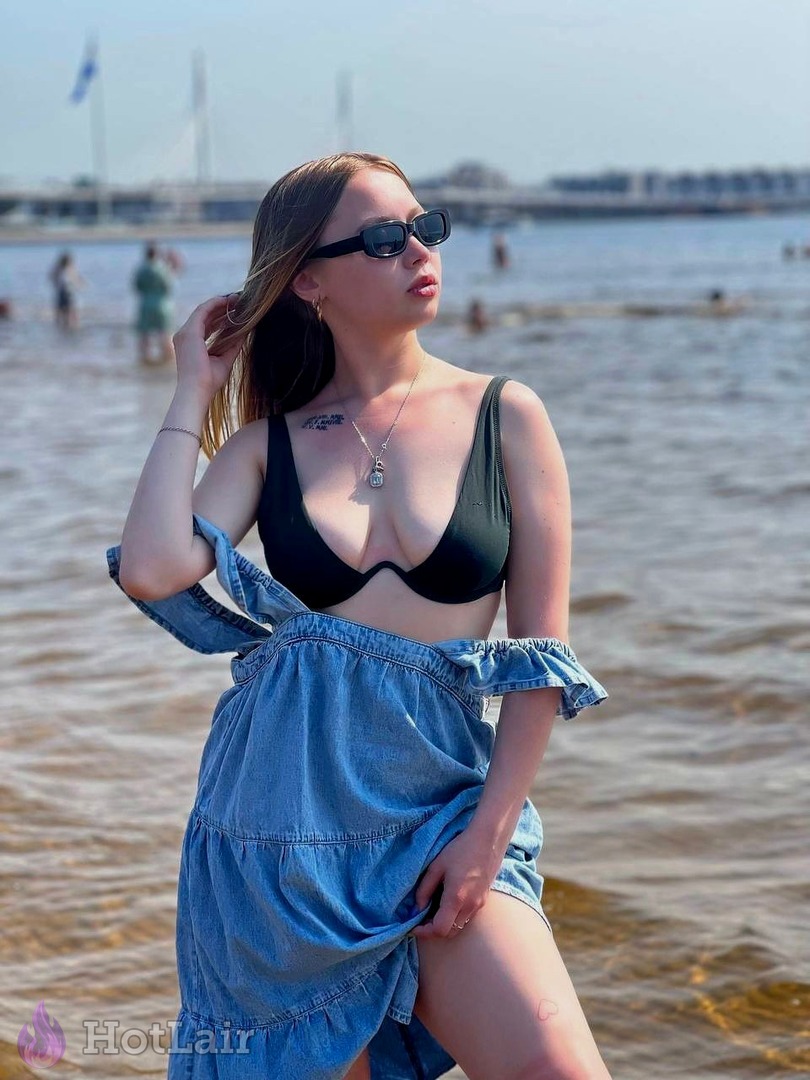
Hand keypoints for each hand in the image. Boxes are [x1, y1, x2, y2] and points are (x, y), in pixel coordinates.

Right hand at [173, 294, 245, 400]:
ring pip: (204, 311)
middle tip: (238, 301)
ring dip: (220, 303)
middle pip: (205, 316)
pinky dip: (215, 304)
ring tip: (236, 299)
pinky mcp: (189, 332)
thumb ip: (233, 345)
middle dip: (221, 308)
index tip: (234, 311)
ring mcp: (185, 333)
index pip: (206, 325)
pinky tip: (227, 300)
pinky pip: (203, 311)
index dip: (219, 317)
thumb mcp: (224, 359)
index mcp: (190, 344)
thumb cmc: (208, 381)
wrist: (197, 391)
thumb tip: (245, 333)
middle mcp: (184, 336)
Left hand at [409, 825, 504, 940]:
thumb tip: (417, 908)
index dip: (424, 932)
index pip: (440, 930)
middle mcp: (470, 906)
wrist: (488, 840)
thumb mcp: (437, 866)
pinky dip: (454, 918)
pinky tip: (447, 903)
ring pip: (459, 927)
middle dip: (433, 930)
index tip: (413, 926)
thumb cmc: (461, 849)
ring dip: (445, 925)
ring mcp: (479, 905)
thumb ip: (425, 889)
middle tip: (421, 919)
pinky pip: (466, 918)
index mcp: (456, 898)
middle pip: (449, 933)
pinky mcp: (483, 900)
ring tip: (433, 910)